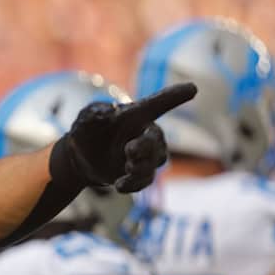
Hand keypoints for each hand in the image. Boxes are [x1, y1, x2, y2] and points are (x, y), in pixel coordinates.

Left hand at [66, 83, 196, 191]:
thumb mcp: (86, 118)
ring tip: (125, 170)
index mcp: (135, 114)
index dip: (174, 97)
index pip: (157, 103)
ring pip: (154, 162)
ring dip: (140, 168)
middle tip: (130, 151)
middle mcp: (146, 133)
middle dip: (146, 146)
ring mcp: (147, 154)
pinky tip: (119, 185)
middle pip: (155, 139)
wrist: (81, 157)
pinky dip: (133, 184)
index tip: (192, 88)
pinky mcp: (141, 174)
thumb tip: (107, 112)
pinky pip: (145, 180)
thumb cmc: (87, 130)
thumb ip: (95, 115)